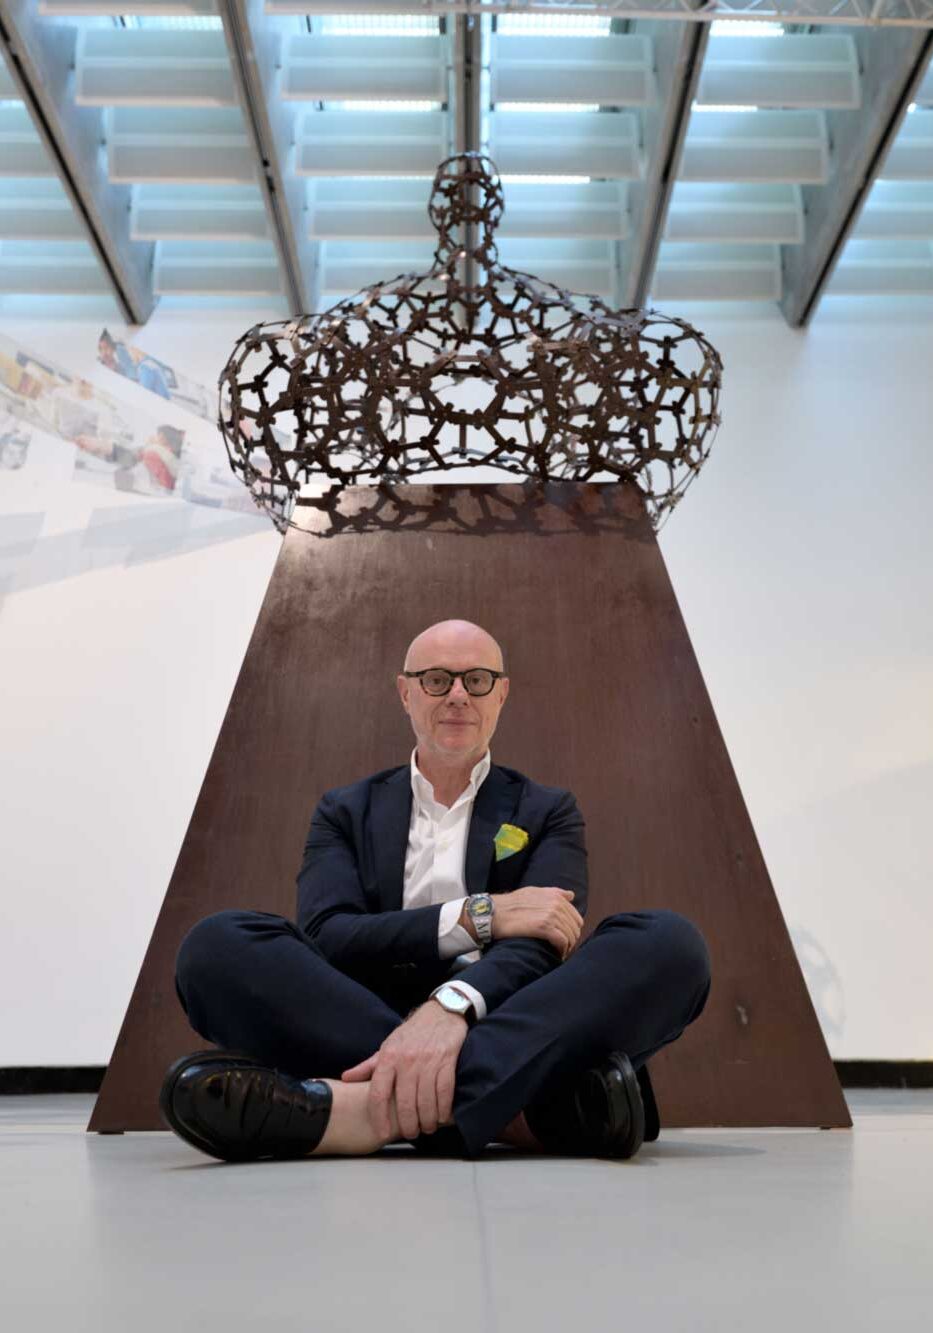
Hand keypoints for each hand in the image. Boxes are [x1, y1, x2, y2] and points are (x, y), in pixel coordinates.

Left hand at [340, 1001, 468, 1140]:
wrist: (441, 1012)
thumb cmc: (412, 1032)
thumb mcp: (388, 1046)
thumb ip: (368, 1066)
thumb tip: (346, 1078)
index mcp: (388, 1057)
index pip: (378, 1093)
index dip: (379, 1117)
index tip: (382, 1133)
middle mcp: (407, 1060)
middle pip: (404, 1102)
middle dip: (408, 1124)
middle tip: (411, 1133)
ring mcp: (428, 1061)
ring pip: (425, 1100)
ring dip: (427, 1120)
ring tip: (426, 1127)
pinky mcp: (447, 1060)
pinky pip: (444, 1091)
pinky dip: (443, 1108)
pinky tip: (441, 1116)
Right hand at [489, 885, 582, 959]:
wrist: (493, 913)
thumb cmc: (510, 904)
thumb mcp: (533, 892)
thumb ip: (554, 893)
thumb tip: (571, 895)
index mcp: (555, 896)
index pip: (576, 917)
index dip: (571, 930)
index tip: (564, 938)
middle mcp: (556, 904)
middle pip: (575, 928)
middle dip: (570, 939)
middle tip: (561, 948)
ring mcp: (551, 915)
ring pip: (571, 936)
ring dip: (567, 947)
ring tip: (558, 953)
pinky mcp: (544, 927)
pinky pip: (562, 942)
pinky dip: (561, 951)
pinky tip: (555, 955)